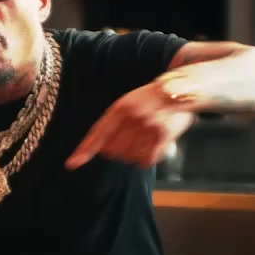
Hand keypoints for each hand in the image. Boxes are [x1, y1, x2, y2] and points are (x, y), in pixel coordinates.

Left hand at [66, 82, 195, 169]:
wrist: (183, 89)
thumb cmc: (153, 99)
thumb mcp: (129, 103)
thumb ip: (116, 123)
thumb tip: (105, 150)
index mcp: (120, 107)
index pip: (97, 133)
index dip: (84, 150)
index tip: (71, 164)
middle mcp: (132, 118)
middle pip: (113, 151)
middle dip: (118, 152)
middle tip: (132, 140)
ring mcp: (147, 127)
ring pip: (129, 157)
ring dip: (134, 155)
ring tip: (144, 140)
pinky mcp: (162, 135)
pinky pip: (146, 160)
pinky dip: (147, 158)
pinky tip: (153, 147)